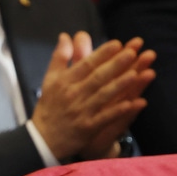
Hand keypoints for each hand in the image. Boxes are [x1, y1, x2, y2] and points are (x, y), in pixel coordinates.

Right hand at [31, 33, 155, 160]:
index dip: (101, 54)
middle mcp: (72, 95)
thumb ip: (60, 57)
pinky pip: (104, 118)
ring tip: (134, 74)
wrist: (42, 139)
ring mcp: (80, 112)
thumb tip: (65, 36)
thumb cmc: (49, 107)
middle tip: (131, 53)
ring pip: (102, 96)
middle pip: (96, 78)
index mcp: (64, 82)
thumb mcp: (49, 80)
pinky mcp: (87, 128)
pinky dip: (117, 111)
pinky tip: (131, 103)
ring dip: (119, 85)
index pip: (85, 65)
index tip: (117, 43)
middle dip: (114, 65)